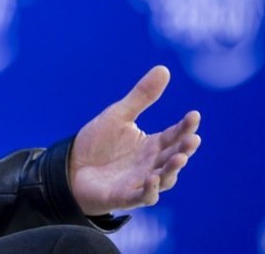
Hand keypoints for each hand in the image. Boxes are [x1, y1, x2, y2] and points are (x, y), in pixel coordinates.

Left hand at [69, 65, 200, 214]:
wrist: (70, 167)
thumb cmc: (98, 143)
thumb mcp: (119, 115)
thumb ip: (142, 96)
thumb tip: (164, 68)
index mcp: (152, 145)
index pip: (174, 135)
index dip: (185, 127)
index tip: (194, 115)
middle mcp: (151, 164)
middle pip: (173, 157)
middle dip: (184, 149)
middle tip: (192, 138)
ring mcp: (140, 181)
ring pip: (164, 178)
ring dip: (172, 169)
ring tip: (179, 157)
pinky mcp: (125, 196)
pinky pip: (142, 196)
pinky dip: (150, 190)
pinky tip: (153, 179)